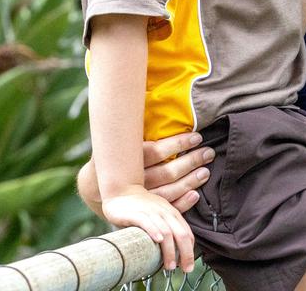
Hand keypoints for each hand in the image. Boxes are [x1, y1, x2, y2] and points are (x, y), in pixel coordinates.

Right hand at [78, 133, 213, 215]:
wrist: (96, 187)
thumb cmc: (116, 156)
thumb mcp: (120, 139)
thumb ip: (133, 124)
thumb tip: (143, 95)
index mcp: (129, 159)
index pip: (157, 151)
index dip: (178, 144)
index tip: (197, 137)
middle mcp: (134, 180)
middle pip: (167, 172)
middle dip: (191, 161)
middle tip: (208, 152)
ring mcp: (140, 198)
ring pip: (169, 192)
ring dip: (190, 181)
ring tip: (206, 171)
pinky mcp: (145, 210)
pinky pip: (165, 208)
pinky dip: (182, 204)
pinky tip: (195, 194)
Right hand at [102, 186, 195, 272]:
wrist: (122, 190)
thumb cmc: (142, 205)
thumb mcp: (160, 213)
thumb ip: (170, 225)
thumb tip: (182, 243)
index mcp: (172, 214)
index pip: (187, 233)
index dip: (190, 250)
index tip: (188, 265)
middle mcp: (165, 212)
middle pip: (181, 234)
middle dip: (185, 253)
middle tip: (185, 269)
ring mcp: (151, 212)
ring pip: (166, 231)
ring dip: (170, 250)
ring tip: (170, 265)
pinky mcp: (136, 213)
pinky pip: (147, 222)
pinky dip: (154, 231)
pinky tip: (157, 241)